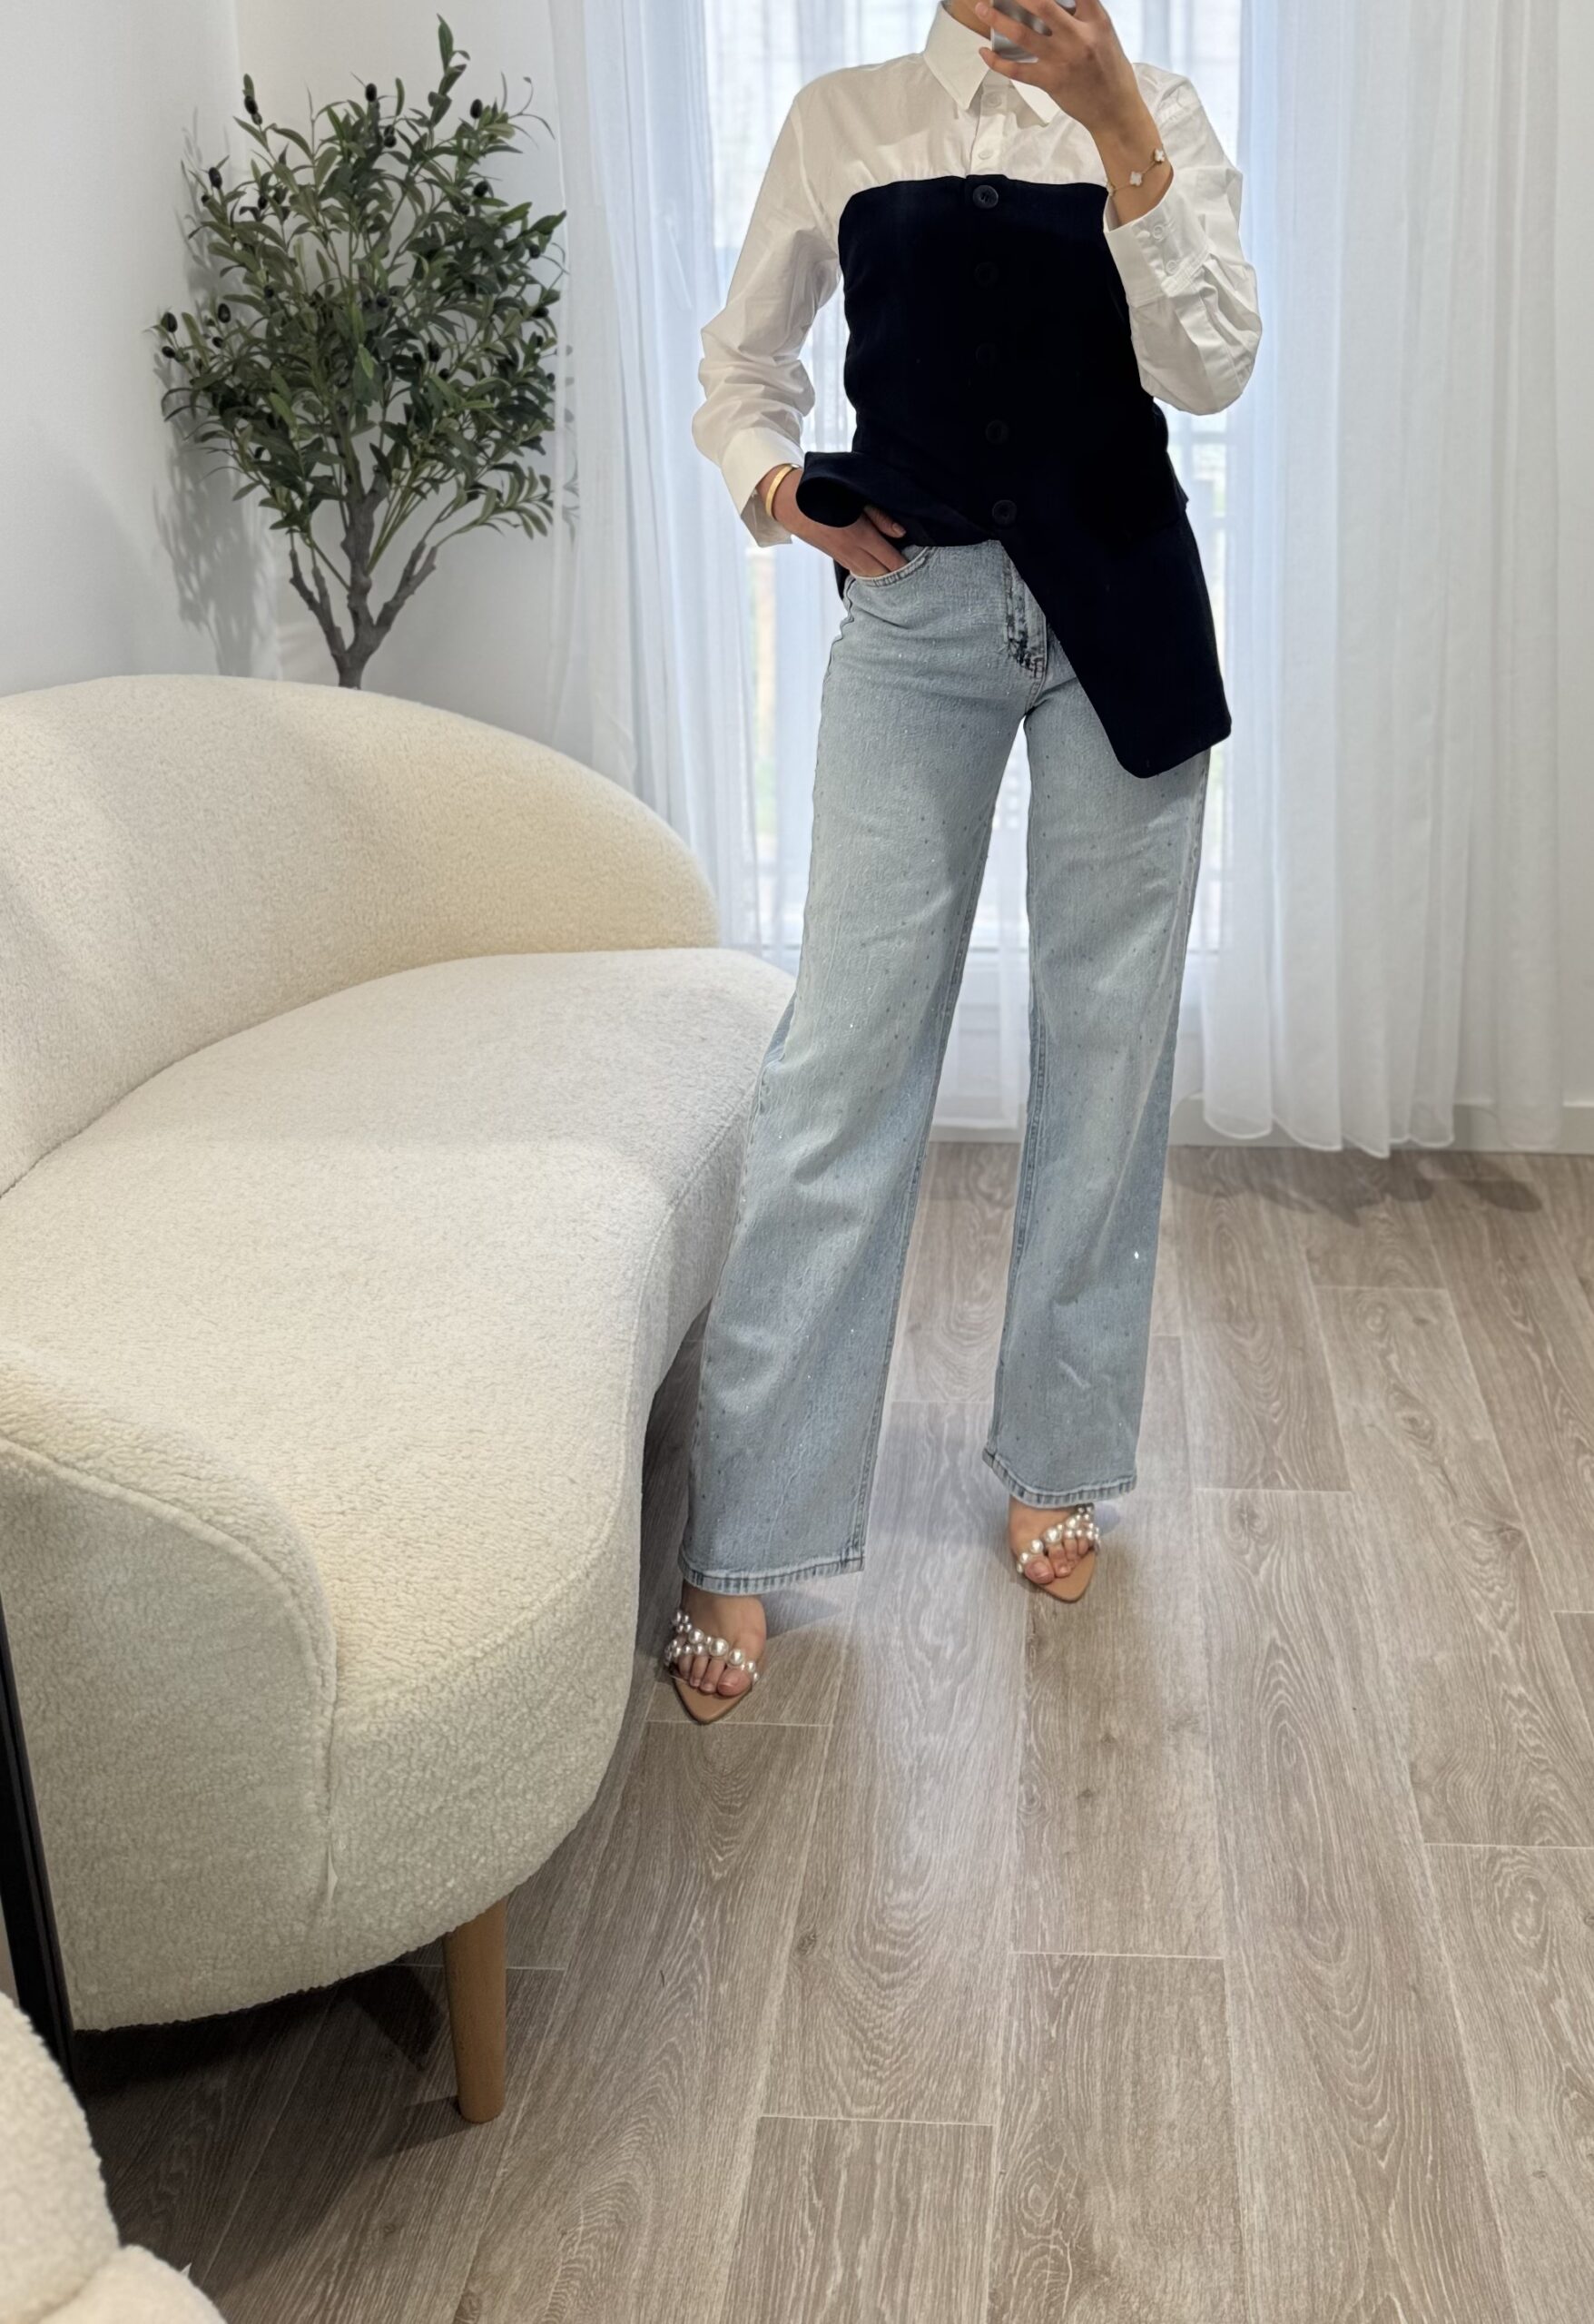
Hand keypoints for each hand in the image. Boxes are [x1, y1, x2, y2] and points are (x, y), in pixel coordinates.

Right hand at [760, 466, 912, 575]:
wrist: (793, 503)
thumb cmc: (826, 493)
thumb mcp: (856, 498)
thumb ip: (880, 516)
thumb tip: (901, 533)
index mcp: (861, 536)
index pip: (890, 559)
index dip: (906, 565)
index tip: (920, 567)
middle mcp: (853, 552)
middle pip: (882, 574)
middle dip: (898, 577)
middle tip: (914, 576)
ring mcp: (843, 557)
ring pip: (869, 576)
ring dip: (884, 579)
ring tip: (900, 579)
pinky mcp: (836, 557)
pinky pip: (858, 572)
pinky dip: (871, 575)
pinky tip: (878, 573)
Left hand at [973, 0, 1142, 139]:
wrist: (1115, 110)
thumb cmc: (1110, 71)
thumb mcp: (1104, 34)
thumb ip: (1083, 15)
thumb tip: (1059, 2)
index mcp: (1096, 21)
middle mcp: (1078, 37)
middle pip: (1042, 5)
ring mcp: (1062, 60)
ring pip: (1023, 34)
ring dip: (997, 20)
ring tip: (982, 8)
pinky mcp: (1050, 82)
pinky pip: (1017, 70)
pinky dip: (997, 62)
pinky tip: (985, 52)